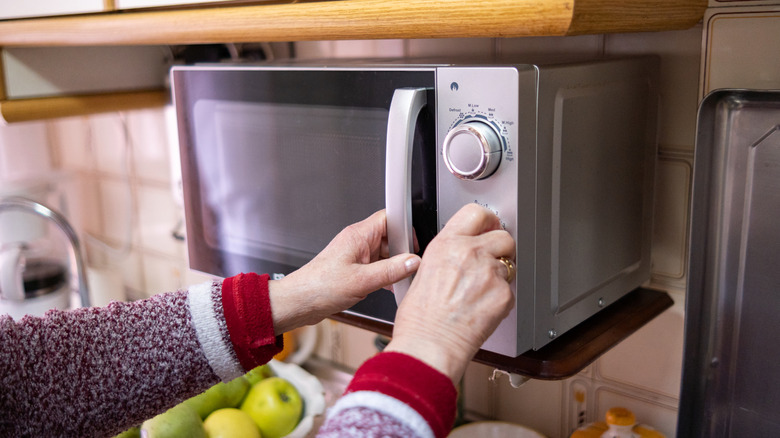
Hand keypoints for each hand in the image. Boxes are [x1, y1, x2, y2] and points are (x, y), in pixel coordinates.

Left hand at [268, 210, 419, 333]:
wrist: (299, 302)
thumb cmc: (319, 287)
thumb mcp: (362, 281)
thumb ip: (391, 271)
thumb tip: (412, 262)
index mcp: (358, 235)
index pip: (388, 217)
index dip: (405, 227)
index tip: (413, 244)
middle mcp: (356, 241)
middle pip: (389, 236)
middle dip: (401, 252)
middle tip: (406, 267)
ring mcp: (355, 255)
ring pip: (384, 253)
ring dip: (392, 266)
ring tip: (395, 280)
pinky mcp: (353, 268)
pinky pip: (376, 265)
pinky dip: (384, 274)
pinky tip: (387, 287)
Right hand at [384, 204, 515, 383]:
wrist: (429, 345)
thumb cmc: (419, 318)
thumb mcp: (423, 272)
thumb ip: (447, 255)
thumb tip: (460, 252)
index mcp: (447, 244)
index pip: (477, 212)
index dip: (488, 219)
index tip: (491, 226)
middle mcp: (470, 253)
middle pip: (503, 236)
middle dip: (500, 249)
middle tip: (491, 262)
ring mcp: (489, 273)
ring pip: (508, 264)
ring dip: (499, 276)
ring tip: (479, 294)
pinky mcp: (503, 295)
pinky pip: (509, 290)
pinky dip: (500, 299)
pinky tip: (482, 308)